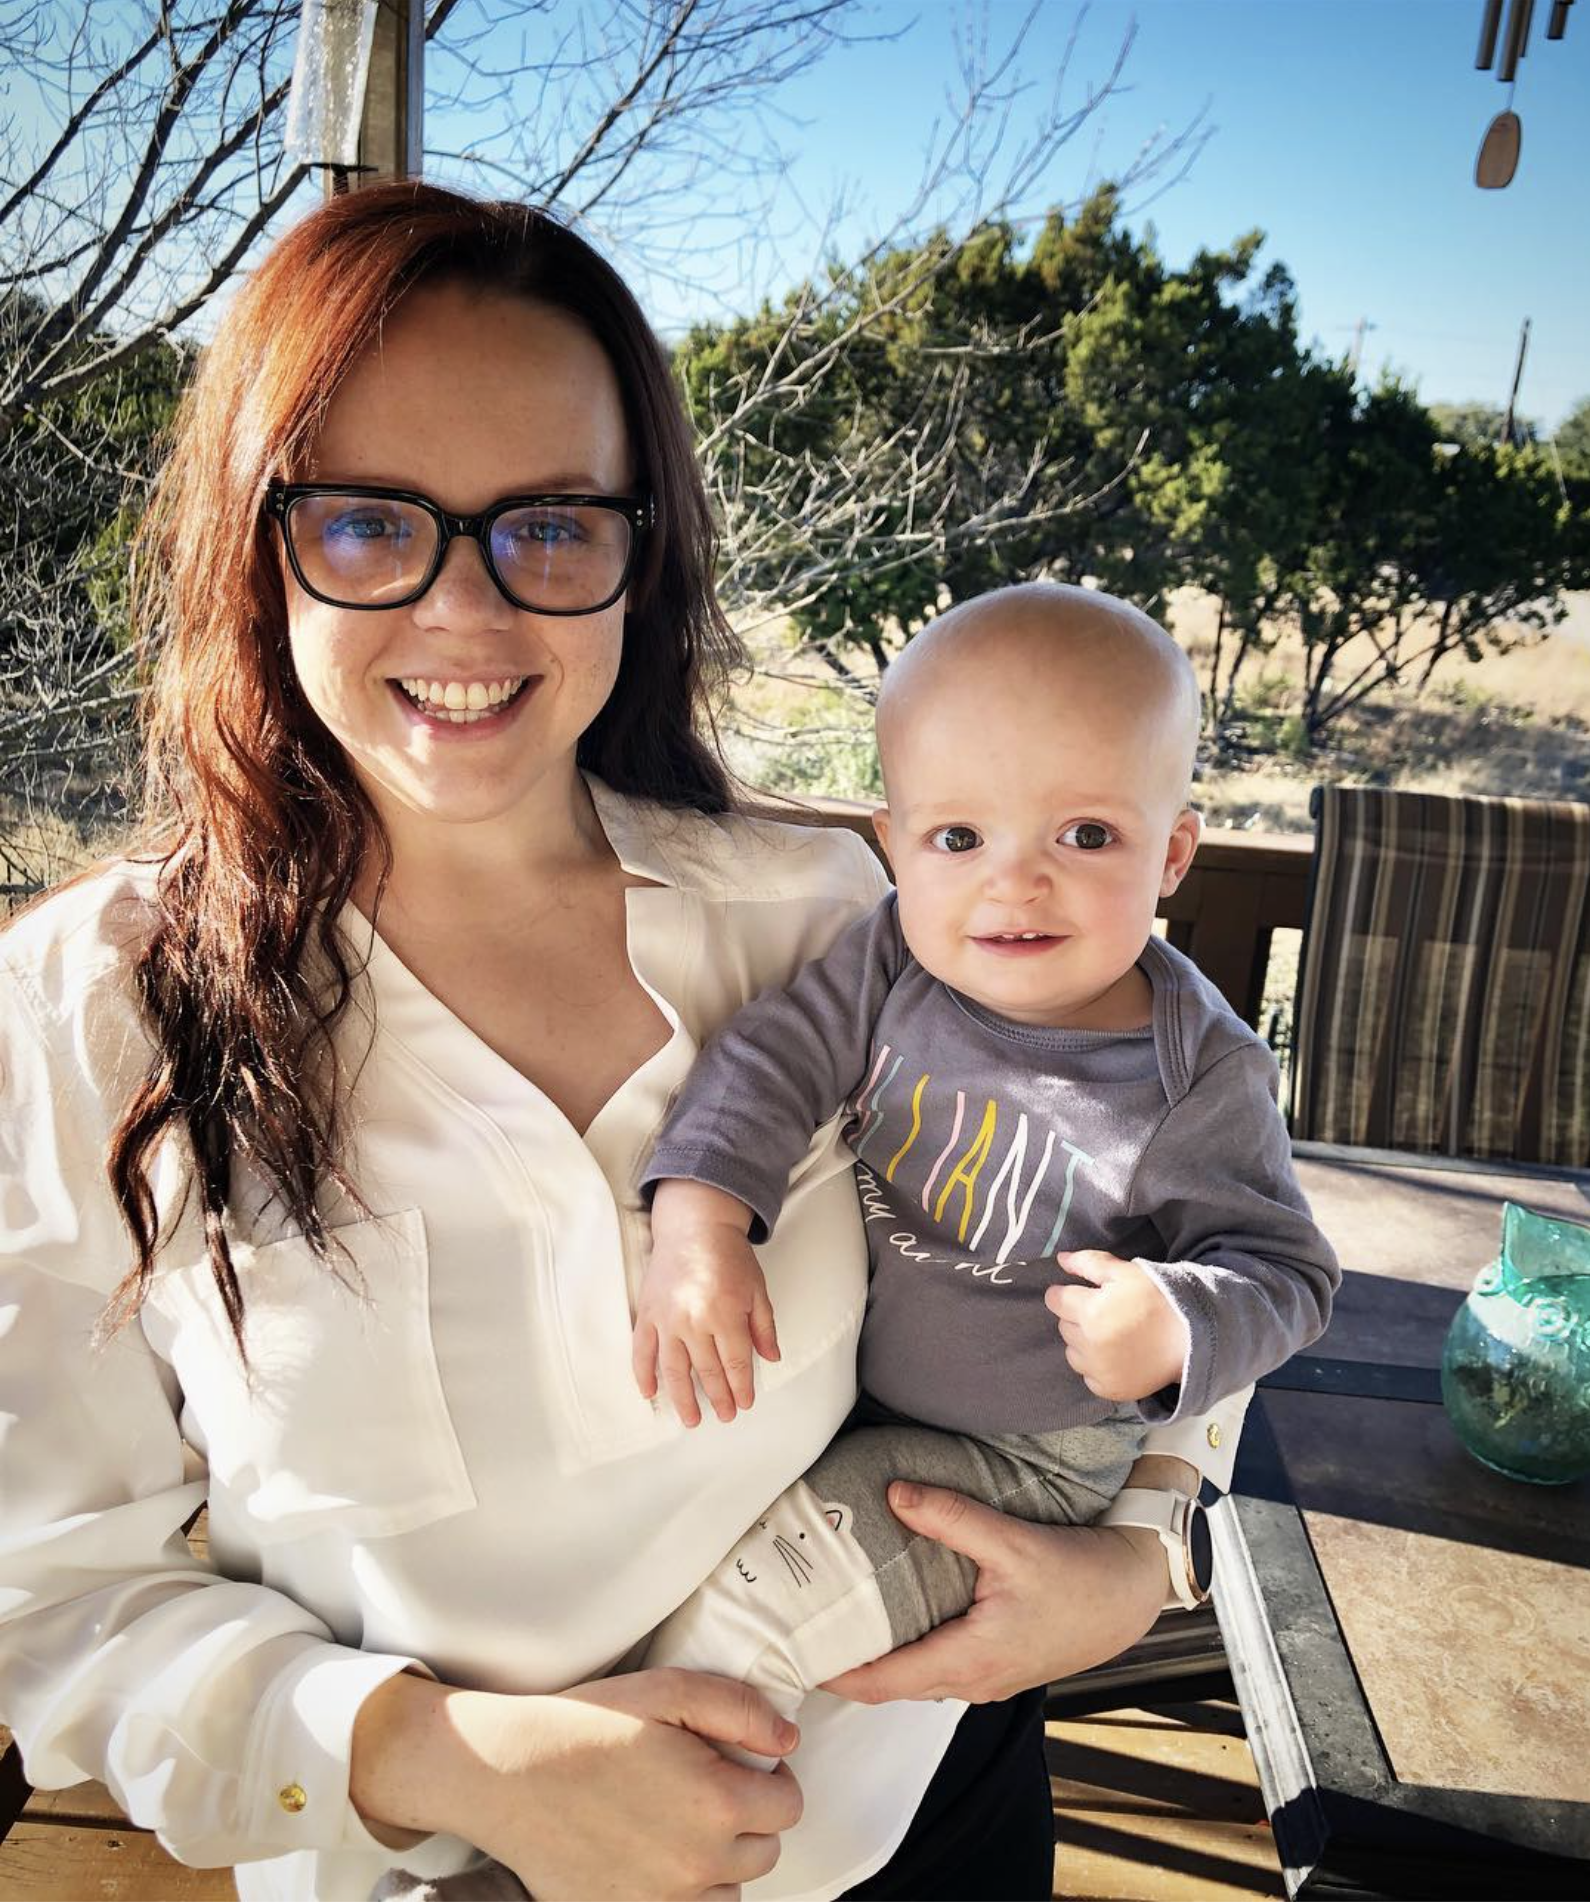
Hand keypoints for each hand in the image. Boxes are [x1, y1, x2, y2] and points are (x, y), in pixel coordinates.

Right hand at [353, 1667, 802, 1900]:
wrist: (508, 1773)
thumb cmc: (585, 1726)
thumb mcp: (668, 1691)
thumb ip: (740, 1710)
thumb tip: (787, 1739)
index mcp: (715, 1802)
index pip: (788, 1805)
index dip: (771, 1778)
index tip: (742, 1765)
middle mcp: (697, 1863)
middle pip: (764, 1852)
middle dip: (746, 1818)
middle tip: (702, 1787)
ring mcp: (662, 1901)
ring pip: (729, 1891)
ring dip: (717, 1861)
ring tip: (675, 1821)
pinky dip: (681, 1889)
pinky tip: (652, 1853)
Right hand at [633, 1181, 778, 1425]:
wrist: (694, 1225)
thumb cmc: (730, 1256)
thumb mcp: (757, 1289)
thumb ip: (764, 1326)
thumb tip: (770, 1359)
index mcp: (725, 1314)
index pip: (735, 1363)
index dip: (741, 1387)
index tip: (745, 1403)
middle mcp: (694, 1320)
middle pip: (706, 1371)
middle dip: (718, 1397)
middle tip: (725, 1416)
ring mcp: (666, 1319)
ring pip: (673, 1370)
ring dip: (682, 1398)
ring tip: (691, 1419)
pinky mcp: (647, 1313)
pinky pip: (642, 1350)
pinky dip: (644, 1374)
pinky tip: (651, 1393)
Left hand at [819, 1482, 1166, 1704]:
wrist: (1132, 1594)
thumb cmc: (1081, 1576)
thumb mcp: (1013, 1542)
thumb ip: (952, 1518)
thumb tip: (894, 1494)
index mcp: (968, 1660)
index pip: (882, 1681)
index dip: (834, 1672)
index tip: (791, 1655)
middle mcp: (971, 1681)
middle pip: (891, 1685)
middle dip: (845, 1665)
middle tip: (801, 1632)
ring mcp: (986, 1679)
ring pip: (915, 1679)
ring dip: (877, 1660)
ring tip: (837, 1622)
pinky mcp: (997, 1666)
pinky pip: (938, 1668)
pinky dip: (907, 1652)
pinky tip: (894, 1619)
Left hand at [1044, 1250, 1185, 1401]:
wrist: (1191, 1337)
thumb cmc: (1159, 1299)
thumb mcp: (1126, 1272)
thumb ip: (1088, 1263)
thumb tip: (1061, 1260)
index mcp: (1090, 1312)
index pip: (1055, 1300)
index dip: (1064, 1293)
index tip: (1080, 1293)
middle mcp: (1089, 1345)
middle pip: (1064, 1326)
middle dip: (1077, 1316)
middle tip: (1104, 1312)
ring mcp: (1098, 1371)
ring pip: (1072, 1352)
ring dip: (1083, 1343)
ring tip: (1110, 1334)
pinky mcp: (1109, 1389)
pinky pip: (1088, 1375)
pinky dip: (1095, 1366)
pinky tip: (1116, 1355)